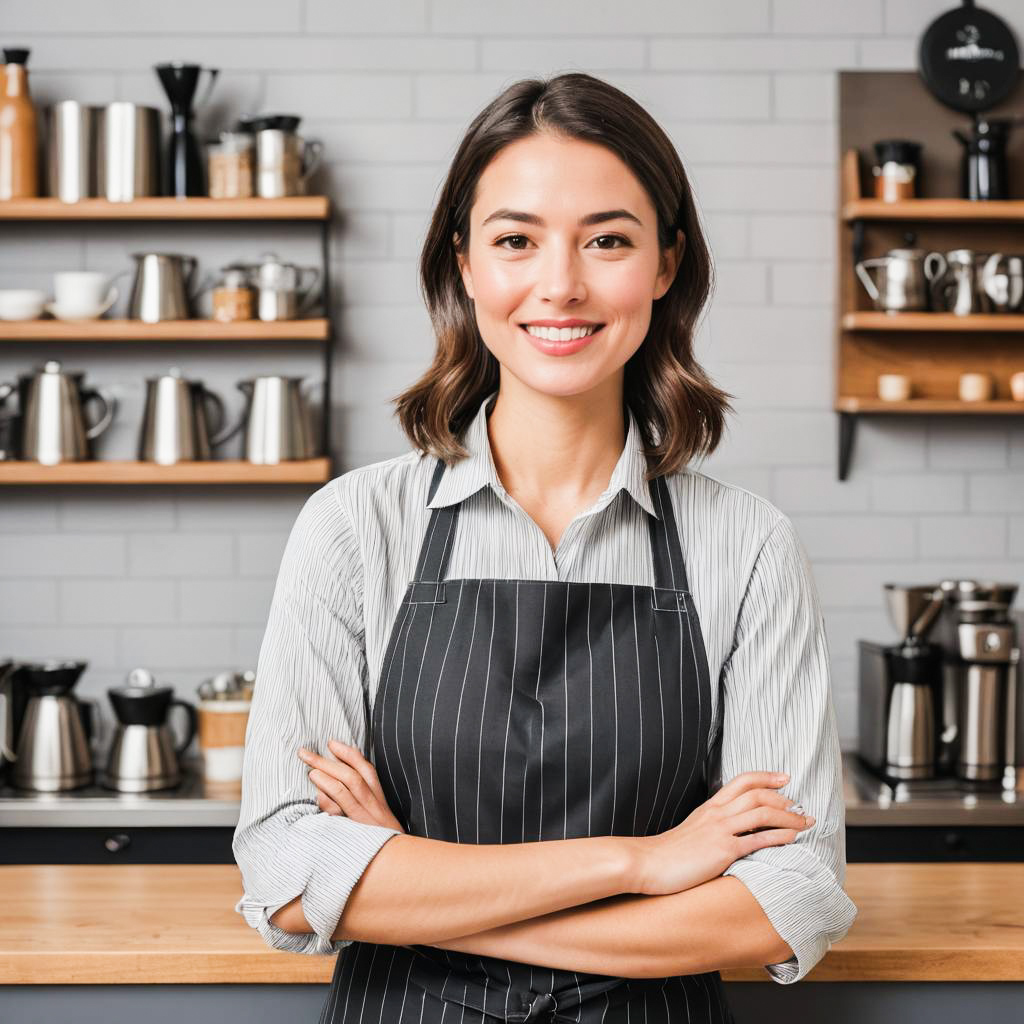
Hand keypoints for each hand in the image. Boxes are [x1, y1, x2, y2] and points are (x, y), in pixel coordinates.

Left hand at [297, 740, 405, 832]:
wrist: (400, 868)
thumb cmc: (383, 842)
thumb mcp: (378, 818)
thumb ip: (362, 799)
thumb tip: (338, 781)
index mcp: (380, 801)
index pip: (366, 770)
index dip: (349, 754)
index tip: (331, 742)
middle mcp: (375, 808)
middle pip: (352, 777)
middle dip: (328, 761)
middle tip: (305, 753)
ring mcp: (366, 822)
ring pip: (347, 792)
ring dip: (327, 778)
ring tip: (310, 770)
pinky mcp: (357, 836)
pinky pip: (341, 816)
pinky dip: (329, 804)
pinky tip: (318, 797)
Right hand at [629, 771, 813, 895]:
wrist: (649, 863)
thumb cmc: (670, 852)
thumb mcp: (693, 829)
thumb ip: (713, 824)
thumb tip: (733, 828)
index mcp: (710, 806)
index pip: (743, 781)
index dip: (767, 777)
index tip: (785, 778)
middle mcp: (717, 813)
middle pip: (758, 794)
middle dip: (785, 799)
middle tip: (802, 808)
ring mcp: (720, 830)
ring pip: (762, 813)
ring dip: (789, 817)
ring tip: (806, 823)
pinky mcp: (723, 850)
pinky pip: (757, 840)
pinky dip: (779, 836)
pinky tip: (792, 839)